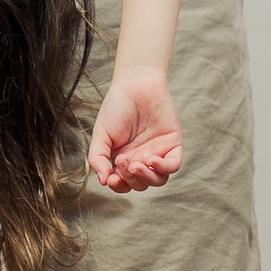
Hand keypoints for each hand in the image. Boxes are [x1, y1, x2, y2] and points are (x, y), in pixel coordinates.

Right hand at [88, 69, 182, 193]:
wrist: (135, 83)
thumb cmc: (116, 106)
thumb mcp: (101, 133)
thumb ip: (98, 157)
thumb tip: (102, 181)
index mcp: (124, 158)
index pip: (124, 183)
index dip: (118, 186)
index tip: (111, 178)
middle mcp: (141, 158)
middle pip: (140, 184)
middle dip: (130, 179)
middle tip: (122, 160)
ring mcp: (158, 152)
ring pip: (158, 180)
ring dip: (146, 178)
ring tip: (135, 164)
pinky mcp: (172, 144)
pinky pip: (173, 166)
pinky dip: (163, 168)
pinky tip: (151, 159)